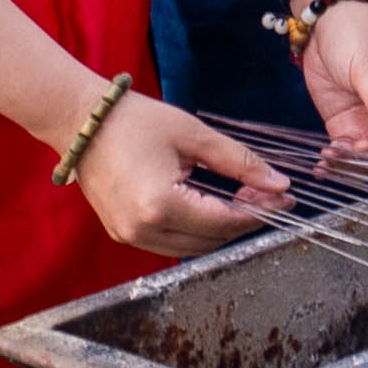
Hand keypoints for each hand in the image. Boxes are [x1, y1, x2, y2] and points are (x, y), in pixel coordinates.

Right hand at [70, 88, 290, 256]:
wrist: (83, 122)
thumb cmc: (136, 121)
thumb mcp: (194, 136)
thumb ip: (240, 163)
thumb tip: (279, 184)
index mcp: (160, 205)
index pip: (225, 221)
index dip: (260, 212)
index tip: (285, 200)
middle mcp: (143, 229)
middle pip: (211, 239)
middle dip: (245, 220)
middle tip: (267, 195)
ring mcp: (130, 235)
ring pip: (193, 246)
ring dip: (221, 227)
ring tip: (244, 197)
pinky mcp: (123, 233)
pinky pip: (171, 242)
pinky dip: (196, 229)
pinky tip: (213, 204)